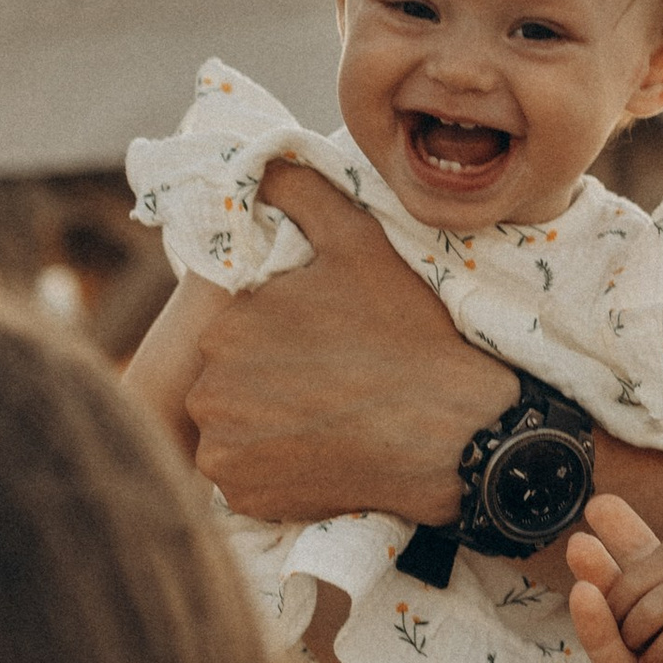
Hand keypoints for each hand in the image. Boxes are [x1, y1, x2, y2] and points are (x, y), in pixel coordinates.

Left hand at [183, 163, 512, 522]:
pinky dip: (272, 468)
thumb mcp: (357, 240)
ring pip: (230, 429)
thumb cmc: (406, 332)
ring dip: (262, 424)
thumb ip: (297, 190)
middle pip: (225, 380)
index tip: (318, 342)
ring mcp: (224, 452)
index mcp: (223, 327)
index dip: (274, 333)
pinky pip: (244, 478)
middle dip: (263, 379)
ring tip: (323, 418)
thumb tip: (259, 165)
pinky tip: (320, 451)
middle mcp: (208, 392)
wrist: (454, 432)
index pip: (231, 328)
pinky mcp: (246, 498)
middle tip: (324, 381)